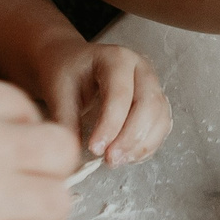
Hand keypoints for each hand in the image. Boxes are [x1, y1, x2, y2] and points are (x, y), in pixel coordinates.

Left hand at [35, 40, 171, 165]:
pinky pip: (160, 126)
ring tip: (116, 161)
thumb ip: (66, 121)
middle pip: (148, 105)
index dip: (110, 125)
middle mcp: (140, 69)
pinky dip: (147, 145)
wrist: (72, 63)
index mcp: (116, 58)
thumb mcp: (58, 91)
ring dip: (141, 144)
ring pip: (159, 117)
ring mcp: (151, 85)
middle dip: (130, 137)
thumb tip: (73, 152)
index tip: (95, 148)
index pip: (120, 94)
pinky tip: (127, 156)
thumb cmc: (66, 72)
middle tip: (110, 159)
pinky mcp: (155, 102)